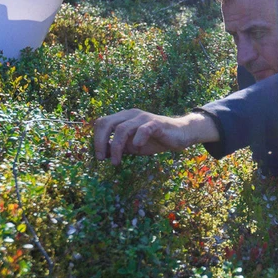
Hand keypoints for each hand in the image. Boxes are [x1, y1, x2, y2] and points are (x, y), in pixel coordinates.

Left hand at [93, 110, 218, 164]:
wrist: (180, 134)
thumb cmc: (156, 139)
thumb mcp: (134, 146)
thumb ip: (119, 147)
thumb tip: (103, 154)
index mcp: (124, 117)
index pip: (102, 123)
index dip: (97, 139)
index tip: (99, 156)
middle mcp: (131, 114)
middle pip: (107, 123)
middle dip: (100, 142)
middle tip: (101, 158)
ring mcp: (144, 118)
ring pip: (122, 129)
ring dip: (116, 147)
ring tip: (116, 162)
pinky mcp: (157, 123)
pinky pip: (143, 129)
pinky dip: (137, 139)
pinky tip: (137, 148)